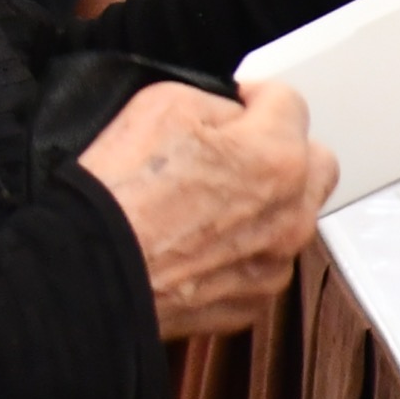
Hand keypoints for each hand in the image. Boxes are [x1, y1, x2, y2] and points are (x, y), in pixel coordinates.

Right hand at [84, 76, 332, 341]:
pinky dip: (241, 251)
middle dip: (283, 148)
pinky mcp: (250, 302)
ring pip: (291, 219)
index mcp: (277, 158)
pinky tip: (200, 242)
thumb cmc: (118, 195)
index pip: (291, 103)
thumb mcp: (163, 104)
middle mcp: (290, 215)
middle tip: (239, 148)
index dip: (256, 97)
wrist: (86, 272)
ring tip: (211, 201)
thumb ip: (217, 101)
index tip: (239, 103)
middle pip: (313, 164)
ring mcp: (273, 263)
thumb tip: (232, 113)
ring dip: (266, 204)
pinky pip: (261, 263)